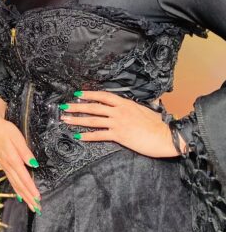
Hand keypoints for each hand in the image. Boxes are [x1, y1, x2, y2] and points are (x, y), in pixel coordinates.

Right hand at [0, 97, 40, 212]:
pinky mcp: (2, 164)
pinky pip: (10, 180)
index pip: (24, 178)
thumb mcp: (17, 137)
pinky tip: (19, 194)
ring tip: (30, 205)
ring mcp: (4, 165)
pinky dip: (16, 189)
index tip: (38, 199)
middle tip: (37, 208)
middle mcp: (7, 165)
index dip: (31, 189)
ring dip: (23, 195)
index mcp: (12, 159)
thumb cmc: (6, 129)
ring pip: (14, 184)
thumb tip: (34, 164)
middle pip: (19, 184)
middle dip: (28, 197)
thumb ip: (25, 152)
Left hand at [61, 90, 180, 157]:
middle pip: (93, 107)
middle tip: (64, 107)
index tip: (78, 94)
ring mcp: (118, 123)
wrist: (167, 136)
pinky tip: (79, 136)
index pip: (103, 96)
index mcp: (126, 104)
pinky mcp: (120, 135)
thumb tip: (139, 104)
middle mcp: (120, 111)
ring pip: (93, 120)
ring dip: (77, 120)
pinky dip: (88, 136)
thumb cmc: (160, 125)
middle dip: (76, 106)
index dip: (89, 94)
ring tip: (65, 119)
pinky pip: (100, 135)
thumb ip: (138, 107)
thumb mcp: (148, 110)